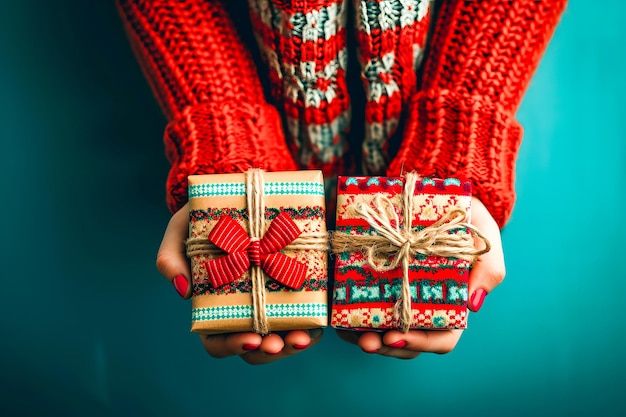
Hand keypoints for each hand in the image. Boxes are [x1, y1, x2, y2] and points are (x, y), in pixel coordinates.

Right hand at [156, 203, 322, 364]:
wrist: (244, 193)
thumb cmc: (206, 217)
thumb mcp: (180, 230)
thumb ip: (170, 257)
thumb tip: (183, 292)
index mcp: (215, 306)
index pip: (217, 341)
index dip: (232, 346)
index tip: (250, 339)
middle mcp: (245, 310)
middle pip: (256, 347)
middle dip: (270, 351)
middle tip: (281, 343)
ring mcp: (271, 302)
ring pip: (284, 339)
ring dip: (294, 343)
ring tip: (304, 336)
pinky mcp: (296, 289)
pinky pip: (307, 316)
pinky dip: (313, 323)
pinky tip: (317, 320)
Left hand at [336, 197, 504, 358]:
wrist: (438, 192)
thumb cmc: (466, 217)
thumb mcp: (484, 235)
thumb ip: (488, 267)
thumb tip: (473, 306)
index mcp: (452, 302)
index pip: (441, 337)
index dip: (420, 342)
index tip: (395, 336)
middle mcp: (424, 304)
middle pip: (407, 340)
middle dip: (385, 346)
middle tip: (365, 341)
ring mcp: (399, 294)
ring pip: (382, 331)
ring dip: (364, 337)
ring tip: (347, 334)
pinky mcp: (377, 280)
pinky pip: (362, 308)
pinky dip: (349, 316)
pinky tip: (338, 315)